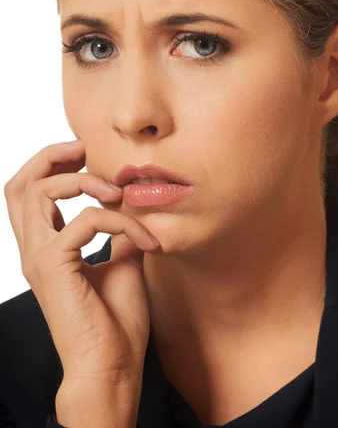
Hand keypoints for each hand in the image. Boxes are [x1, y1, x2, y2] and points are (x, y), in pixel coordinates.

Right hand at [3, 140, 160, 389]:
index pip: (29, 194)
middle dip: (51, 156)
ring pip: (38, 192)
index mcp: (46, 249)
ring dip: (82, 180)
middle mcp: (34, 250)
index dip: (53, 166)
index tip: (87, 156)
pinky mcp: (54, 266)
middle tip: (85, 148)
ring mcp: (39, 258)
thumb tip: (131, 206)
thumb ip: (120, 233)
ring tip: (115, 190)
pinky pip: (85, 220)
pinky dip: (117, 218)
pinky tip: (141, 238)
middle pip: (19, 185)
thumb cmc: (116, 322)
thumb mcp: (123, 262)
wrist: (113, 366)